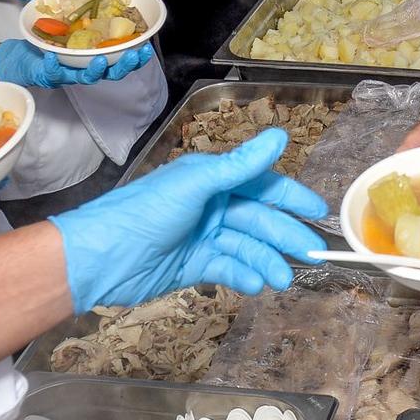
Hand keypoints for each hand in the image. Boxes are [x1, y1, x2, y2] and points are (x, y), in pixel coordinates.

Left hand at [0, 37, 154, 88]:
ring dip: (95, 69)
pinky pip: (51, 71)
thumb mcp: (76, 31)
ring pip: (87, 77)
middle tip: (133, 56)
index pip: (121, 62)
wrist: (24, 58)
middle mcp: (86, 70)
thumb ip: (92, 20)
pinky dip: (52, 63)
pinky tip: (51, 54)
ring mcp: (69, 74)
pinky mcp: (49, 74)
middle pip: (112, 74)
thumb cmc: (54, 44)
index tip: (147, 48)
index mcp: (96, 59)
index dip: (136, 58)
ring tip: (99, 59)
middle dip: (124, 66)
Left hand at [53, 129, 328, 312]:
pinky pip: (228, 268)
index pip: (260, 184)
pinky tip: (256, 284)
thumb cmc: (145, 212)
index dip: (290, 197)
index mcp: (211, 178)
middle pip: (258, 219)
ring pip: (246, 247)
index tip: (318, 211)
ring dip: (267, 260)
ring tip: (281, 279)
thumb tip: (280, 135)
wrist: (101, 258)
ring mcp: (203, 236)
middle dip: (284, 235)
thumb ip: (240, 165)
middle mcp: (210, 205)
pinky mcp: (194, 266)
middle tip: (311, 254)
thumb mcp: (195, 184)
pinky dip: (243, 276)